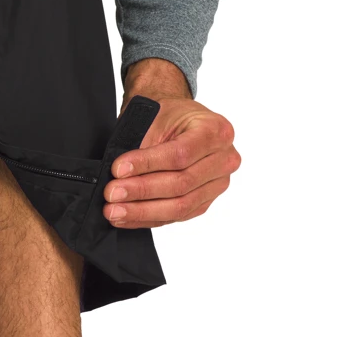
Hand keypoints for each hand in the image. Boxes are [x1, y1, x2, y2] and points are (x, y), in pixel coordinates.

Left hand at [103, 59, 240, 227]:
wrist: (179, 122)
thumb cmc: (169, 117)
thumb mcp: (155, 117)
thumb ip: (142, 146)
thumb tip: (119, 175)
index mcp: (216, 131)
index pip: (180, 154)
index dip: (147, 164)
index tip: (118, 170)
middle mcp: (224, 160)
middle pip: (181, 184)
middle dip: (141, 191)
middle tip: (111, 193)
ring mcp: (216, 185)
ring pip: (179, 206)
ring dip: (142, 211)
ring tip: (113, 211)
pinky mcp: (203, 203)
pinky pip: (175, 217)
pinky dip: (146, 219)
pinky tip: (125, 218)